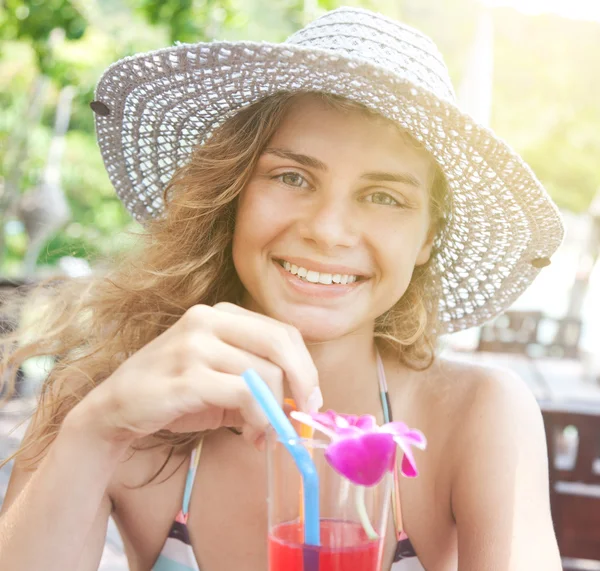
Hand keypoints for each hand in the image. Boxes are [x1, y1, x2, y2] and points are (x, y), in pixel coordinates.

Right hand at [75, 303, 319, 447]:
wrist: (116, 409)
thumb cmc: (175, 394)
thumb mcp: (222, 379)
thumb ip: (258, 381)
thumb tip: (301, 403)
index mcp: (221, 314)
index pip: (282, 331)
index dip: (305, 365)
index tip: (312, 397)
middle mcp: (208, 320)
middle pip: (280, 344)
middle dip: (303, 382)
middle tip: (303, 414)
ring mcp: (195, 345)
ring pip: (265, 373)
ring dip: (275, 412)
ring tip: (263, 434)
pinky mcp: (186, 375)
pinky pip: (244, 394)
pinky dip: (258, 418)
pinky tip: (250, 435)